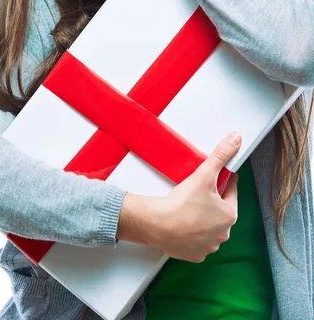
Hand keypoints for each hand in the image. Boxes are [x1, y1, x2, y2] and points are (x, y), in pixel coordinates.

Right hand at [117, 131, 240, 261]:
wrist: (158, 224)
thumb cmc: (182, 203)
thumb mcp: (204, 174)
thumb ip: (221, 155)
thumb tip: (236, 139)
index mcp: (230, 215)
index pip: (230, 192)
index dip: (221, 182)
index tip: (211, 178)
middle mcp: (223, 234)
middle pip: (219, 210)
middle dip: (211, 201)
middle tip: (196, 192)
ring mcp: (209, 246)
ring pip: (209, 227)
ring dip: (202, 218)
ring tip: (188, 208)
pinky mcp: (194, 255)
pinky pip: (197, 241)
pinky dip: (191, 233)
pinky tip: (182, 224)